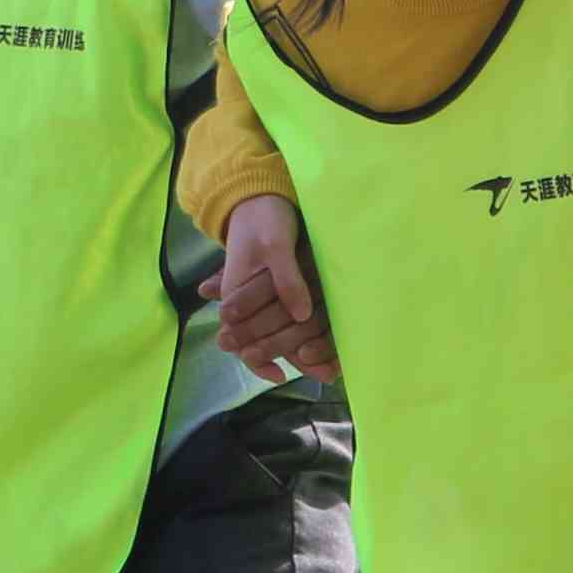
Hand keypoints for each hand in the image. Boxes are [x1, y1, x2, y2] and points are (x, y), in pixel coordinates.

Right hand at [215, 195, 336, 381]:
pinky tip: (335, 346)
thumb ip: (287, 281)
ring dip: (309, 352)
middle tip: (327, 375)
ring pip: (285, 334)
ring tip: (336, 368)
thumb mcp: (276, 246)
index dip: (260, 360)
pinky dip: (314, 334)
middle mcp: (251, 303)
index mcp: (237, 295)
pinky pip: (298, 319)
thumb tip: (301, 315)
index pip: (241, 338)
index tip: (282, 374)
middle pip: (268, 342)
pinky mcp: (288, 292)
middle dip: (298, 360)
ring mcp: (270, 299)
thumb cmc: (265, 219)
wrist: (265, 197)